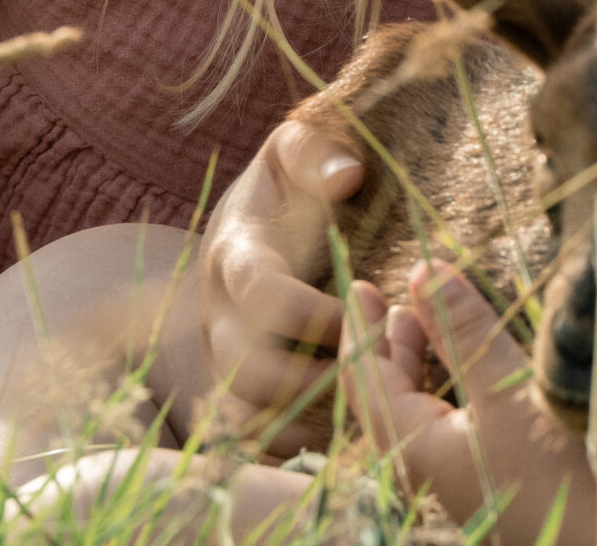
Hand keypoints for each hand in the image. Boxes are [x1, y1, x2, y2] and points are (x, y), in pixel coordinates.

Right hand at [183, 120, 364, 454]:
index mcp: (234, 258)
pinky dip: (302, 444)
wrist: (240, 233)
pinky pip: (257, 442)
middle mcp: (219, 318)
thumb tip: (348, 174)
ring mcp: (223, 362)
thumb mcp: (290, 153)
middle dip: (317, 377)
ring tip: (374, 398)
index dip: (318, 313)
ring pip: (252, 416)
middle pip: (249, 371)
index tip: (367, 306)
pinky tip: (354, 425)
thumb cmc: (281, 190)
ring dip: (316, 416)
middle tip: (377, 366)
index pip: (264, 297)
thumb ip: (313, 152)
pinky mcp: (236, 395)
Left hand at [345, 263, 596, 545]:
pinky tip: (466, 365)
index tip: (361, 285)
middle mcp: (424, 465)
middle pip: (386, 394)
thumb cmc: (553, 473)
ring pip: (418, 408)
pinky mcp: (485, 478)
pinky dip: (445, 382)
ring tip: (423, 319)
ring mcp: (454, 475)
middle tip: (388, 297)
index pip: (364, 378)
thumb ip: (464, 330)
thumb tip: (423, 270)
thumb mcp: (508, 390)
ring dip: (419, 360)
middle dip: (387, 342)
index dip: (361, 328)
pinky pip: (446, 421)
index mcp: (412, 446)